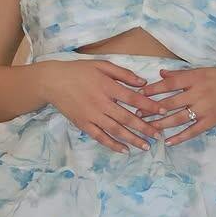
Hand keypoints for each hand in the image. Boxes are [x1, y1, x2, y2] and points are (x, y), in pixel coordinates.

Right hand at [37, 60, 163, 152]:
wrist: (52, 81)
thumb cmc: (78, 71)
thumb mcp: (102, 65)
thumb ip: (123, 74)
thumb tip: (143, 83)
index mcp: (107, 86)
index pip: (133, 98)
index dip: (149, 106)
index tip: (163, 111)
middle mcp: (101, 103)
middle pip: (127, 117)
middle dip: (145, 127)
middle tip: (158, 135)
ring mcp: (91, 115)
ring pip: (115, 130)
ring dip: (132, 139)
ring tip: (146, 146)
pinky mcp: (83, 124)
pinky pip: (100, 137)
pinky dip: (112, 145)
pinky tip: (124, 150)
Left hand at [140, 66, 215, 145]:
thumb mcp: (204, 71)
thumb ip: (182, 74)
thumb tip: (161, 73)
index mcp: (196, 77)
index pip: (170, 83)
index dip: (153, 89)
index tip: (138, 94)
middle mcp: (199, 92)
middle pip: (170, 102)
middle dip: (151, 109)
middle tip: (136, 114)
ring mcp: (205, 108)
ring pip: (178, 118)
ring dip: (161, 124)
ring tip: (147, 128)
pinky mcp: (211, 121)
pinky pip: (193, 131)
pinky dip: (180, 137)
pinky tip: (168, 142)